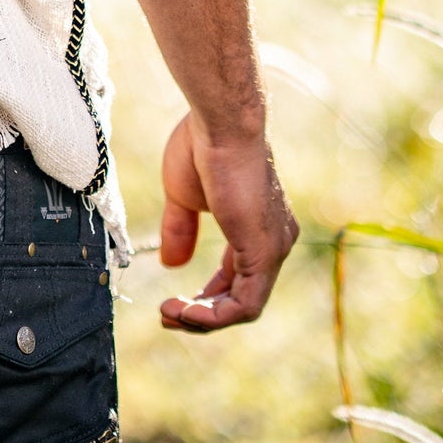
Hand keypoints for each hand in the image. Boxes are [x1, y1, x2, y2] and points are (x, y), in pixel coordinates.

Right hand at [157, 112, 297, 332]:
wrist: (220, 124)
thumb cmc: (202, 146)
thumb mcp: (184, 196)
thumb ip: (182, 230)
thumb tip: (172, 264)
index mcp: (257, 226)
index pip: (238, 276)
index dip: (207, 294)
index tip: (174, 299)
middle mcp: (274, 241)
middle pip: (242, 296)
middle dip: (202, 311)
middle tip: (167, 314)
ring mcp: (273, 249)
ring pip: (244, 307)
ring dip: (204, 319)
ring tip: (169, 314)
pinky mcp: (265, 253)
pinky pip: (244, 304)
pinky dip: (214, 316)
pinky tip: (185, 311)